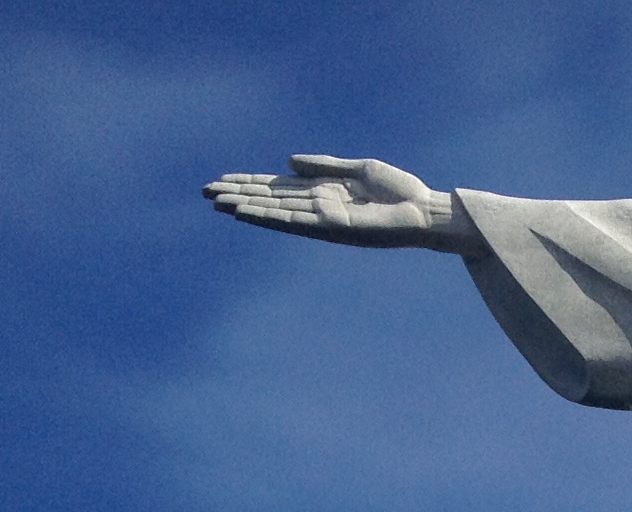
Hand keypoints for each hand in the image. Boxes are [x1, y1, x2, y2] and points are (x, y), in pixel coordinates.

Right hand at [203, 155, 479, 253]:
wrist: (425, 211)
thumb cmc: (400, 192)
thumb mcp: (358, 170)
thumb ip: (323, 166)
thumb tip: (287, 162)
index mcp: (324, 192)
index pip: (279, 188)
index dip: (250, 183)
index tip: (222, 180)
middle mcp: (319, 207)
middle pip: (270, 199)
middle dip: (239, 195)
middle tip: (206, 193)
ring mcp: (324, 219)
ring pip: (275, 211)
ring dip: (245, 206)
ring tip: (217, 202)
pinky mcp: (332, 227)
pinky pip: (294, 221)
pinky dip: (269, 216)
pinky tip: (246, 212)